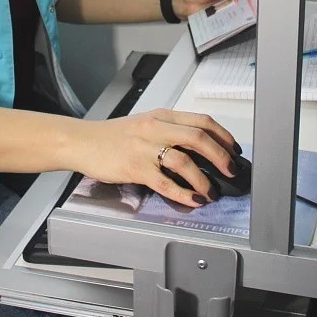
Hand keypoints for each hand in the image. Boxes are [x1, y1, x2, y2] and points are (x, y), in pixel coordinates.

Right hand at [71, 110, 242, 206]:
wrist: (82, 142)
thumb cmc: (113, 136)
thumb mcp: (145, 123)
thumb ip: (170, 130)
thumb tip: (200, 147)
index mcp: (162, 116)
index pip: (202, 121)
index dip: (223, 136)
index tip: (234, 149)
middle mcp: (156, 128)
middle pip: (199, 138)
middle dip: (221, 156)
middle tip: (231, 171)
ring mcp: (145, 148)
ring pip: (184, 161)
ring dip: (203, 180)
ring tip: (211, 192)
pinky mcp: (135, 168)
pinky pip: (165, 183)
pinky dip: (183, 194)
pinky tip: (192, 200)